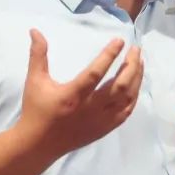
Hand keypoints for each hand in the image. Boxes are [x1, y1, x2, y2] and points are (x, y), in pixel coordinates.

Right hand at [17, 29, 142, 160]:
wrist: (39, 144)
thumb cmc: (36, 110)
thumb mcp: (35, 81)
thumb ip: (38, 55)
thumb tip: (35, 30)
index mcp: (72, 96)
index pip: (96, 73)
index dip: (109, 56)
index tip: (120, 41)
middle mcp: (90, 109)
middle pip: (120, 86)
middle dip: (131, 66)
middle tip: (135, 50)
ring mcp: (100, 120)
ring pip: (127, 98)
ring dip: (136, 79)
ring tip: (139, 62)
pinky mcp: (105, 129)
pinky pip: (126, 112)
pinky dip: (134, 96)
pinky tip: (135, 84)